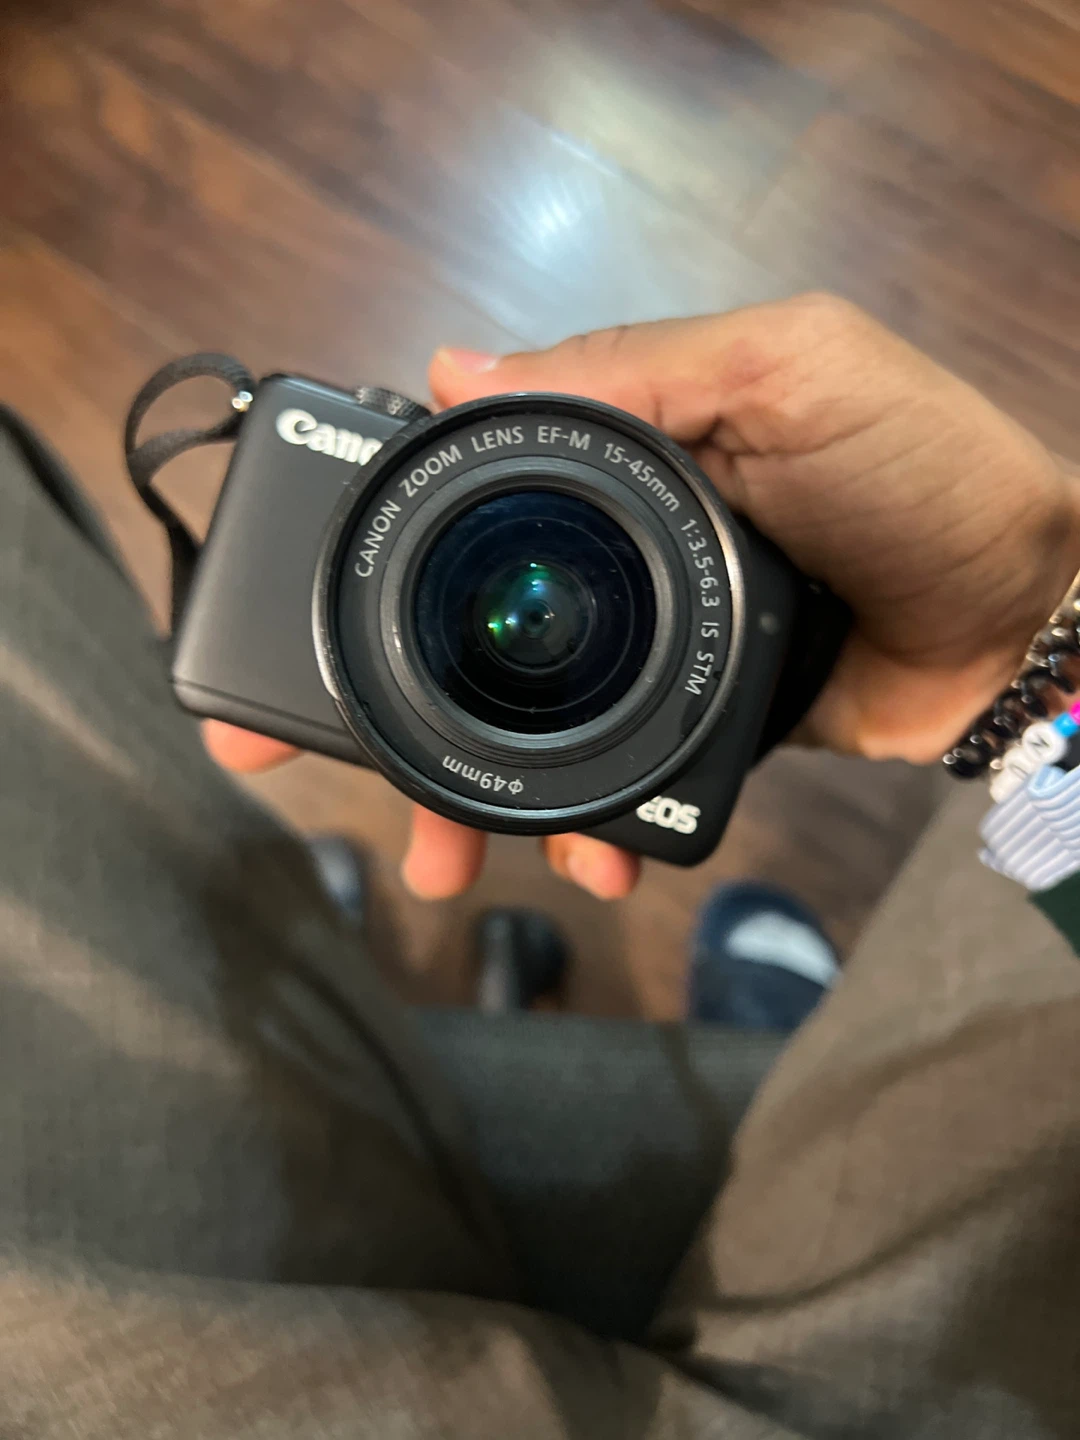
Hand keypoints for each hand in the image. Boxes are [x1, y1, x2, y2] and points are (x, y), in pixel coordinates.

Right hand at [207, 294, 1079, 897]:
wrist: (1021, 619)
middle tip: (305, 763)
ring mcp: (648, 646)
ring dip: (473, 792)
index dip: (376, 553)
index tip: (299, 614)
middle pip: (470, 633)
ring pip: (527, 723)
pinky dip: (585, 821)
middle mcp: (616, 552)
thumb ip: (631, 372)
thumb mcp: (786, 370)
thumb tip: (455, 367)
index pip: (465, 499)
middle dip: (384, 706)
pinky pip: (609, 775)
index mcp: (620, 456)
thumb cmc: (922, 470)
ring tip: (446, 857)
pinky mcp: (690, 722)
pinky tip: (585, 855)